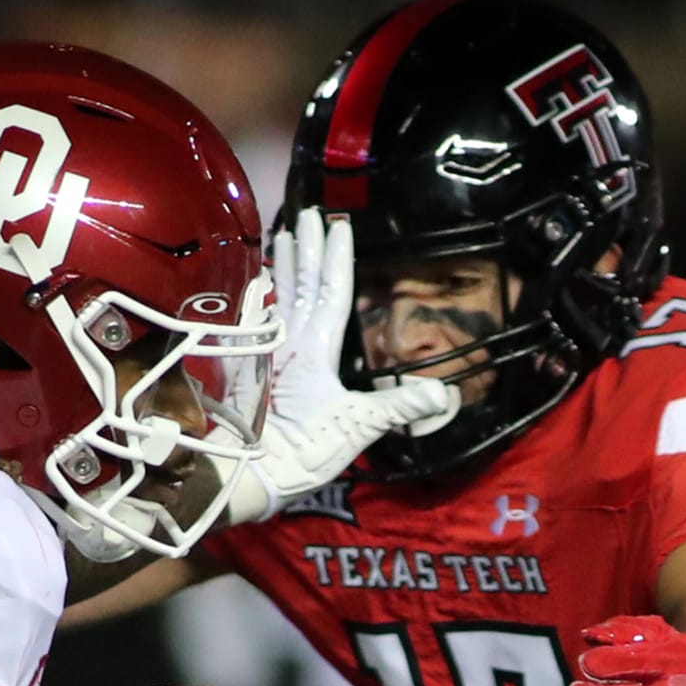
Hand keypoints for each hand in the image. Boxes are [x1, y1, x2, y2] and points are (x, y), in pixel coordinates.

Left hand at [213, 209, 458, 523]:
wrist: (244, 474)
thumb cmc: (298, 452)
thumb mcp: (355, 429)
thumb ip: (397, 407)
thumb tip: (441, 392)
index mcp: (316, 349)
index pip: (331, 291)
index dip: (337, 257)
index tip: (339, 223)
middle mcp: (288, 343)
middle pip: (301, 285)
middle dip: (307, 248)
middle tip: (305, 211)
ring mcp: (267, 355)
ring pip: (279, 299)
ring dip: (285, 266)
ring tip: (284, 236)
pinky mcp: (251, 371)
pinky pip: (259, 323)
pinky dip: (262, 300)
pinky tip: (259, 289)